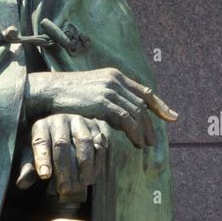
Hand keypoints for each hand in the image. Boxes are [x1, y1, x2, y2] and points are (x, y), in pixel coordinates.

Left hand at [16, 114, 109, 194]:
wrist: (64, 132)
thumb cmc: (45, 148)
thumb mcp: (32, 156)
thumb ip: (28, 168)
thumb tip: (22, 183)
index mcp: (41, 126)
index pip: (40, 141)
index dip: (42, 158)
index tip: (44, 176)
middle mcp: (60, 120)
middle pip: (62, 144)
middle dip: (64, 168)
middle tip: (64, 189)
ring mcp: (79, 121)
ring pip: (84, 142)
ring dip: (85, 164)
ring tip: (83, 183)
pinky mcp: (94, 127)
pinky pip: (99, 143)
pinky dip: (97, 161)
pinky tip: (92, 175)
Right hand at [24, 68, 177, 148]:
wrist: (50, 90)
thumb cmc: (67, 95)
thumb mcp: (92, 91)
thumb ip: (109, 98)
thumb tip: (121, 116)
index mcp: (115, 75)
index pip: (143, 91)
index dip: (159, 105)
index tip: (171, 117)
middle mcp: (115, 80)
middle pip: (142, 104)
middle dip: (152, 123)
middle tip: (154, 140)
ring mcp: (110, 90)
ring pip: (136, 112)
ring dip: (144, 131)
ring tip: (145, 145)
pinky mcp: (103, 101)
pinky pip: (126, 119)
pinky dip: (134, 132)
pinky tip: (136, 143)